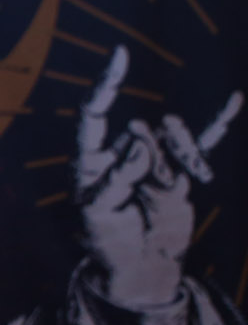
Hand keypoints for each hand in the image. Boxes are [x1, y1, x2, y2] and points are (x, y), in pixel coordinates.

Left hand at [76, 46, 241, 310]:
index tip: (121, 55)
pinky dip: (217, 124)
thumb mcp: (99, 214)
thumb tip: (140, 135)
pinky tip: (234, 101)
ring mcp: (153, 161)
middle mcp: (121, 153)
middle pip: (143, 132)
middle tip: (149, 189)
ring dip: (180, 159)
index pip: (95, 114)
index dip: (107, 84)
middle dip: (153, 159)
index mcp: (91, 160)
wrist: (140, 270)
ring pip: (174, 140)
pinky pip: (201, 144)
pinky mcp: (180, 173)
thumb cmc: (108, 243)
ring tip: (180, 186)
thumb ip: (117, 177)